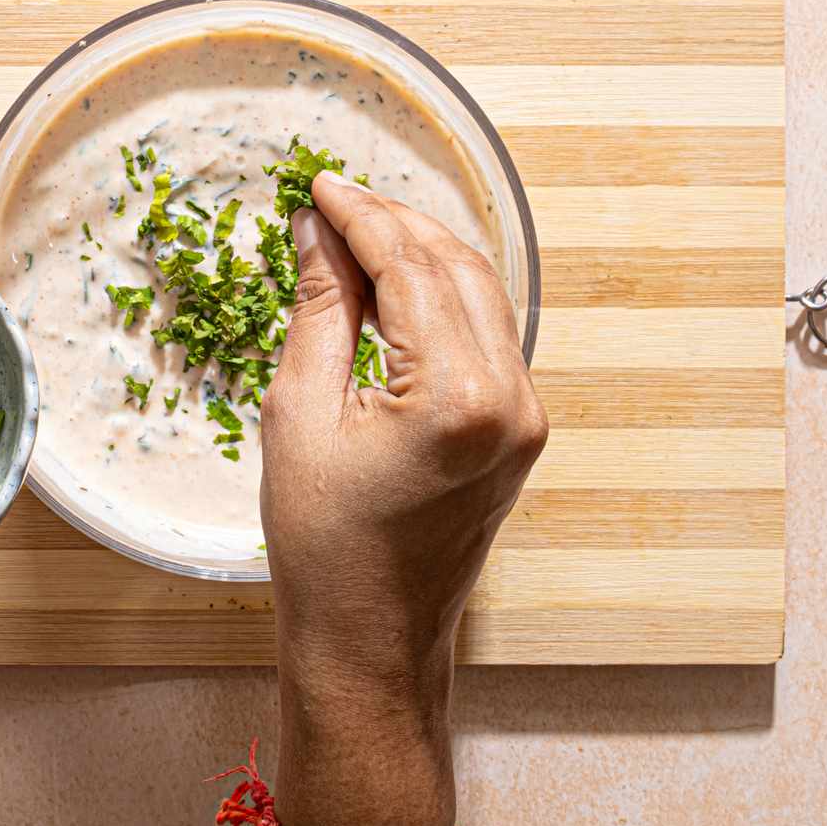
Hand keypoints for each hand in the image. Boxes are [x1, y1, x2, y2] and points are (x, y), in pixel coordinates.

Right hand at [258, 173, 546, 825]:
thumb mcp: (300, 414)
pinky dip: (441, 298)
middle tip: (331, 204)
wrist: (371, 639)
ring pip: (480, 294)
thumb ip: (321, 309)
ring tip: (356, 233)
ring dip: (421, 254)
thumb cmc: (323, 544)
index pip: (410, 267)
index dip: (359, 216)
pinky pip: (487, 334)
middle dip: (393, 224)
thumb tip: (319, 233)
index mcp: (455, 398)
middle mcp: (510, 399)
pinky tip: (395, 285)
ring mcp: (526, 416)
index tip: (317, 187)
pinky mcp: (521, 430)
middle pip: (456, 268)